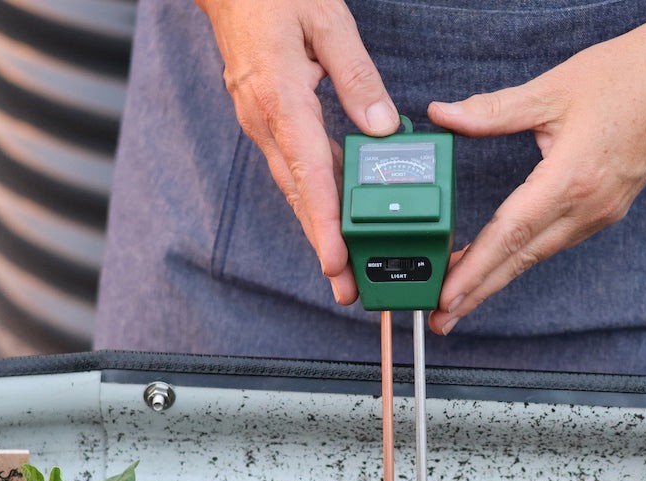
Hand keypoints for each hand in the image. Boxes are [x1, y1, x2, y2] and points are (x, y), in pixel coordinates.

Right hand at [195, 0, 398, 304]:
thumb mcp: (327, 20)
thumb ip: (357, 76)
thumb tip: (383, 129)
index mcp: (281, 98)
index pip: (308, 172)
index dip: (324, 222)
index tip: (335, 261)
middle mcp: (265, 121)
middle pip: (300, 196)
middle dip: (323, 246)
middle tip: (347, 290)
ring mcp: (262, 125)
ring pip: (296, 188)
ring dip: (318, 230)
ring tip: (344, 271)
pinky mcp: (267, 123)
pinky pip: (294, 169)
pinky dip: (315, 200)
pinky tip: (336, 221)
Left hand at [425, 25, 645, 334]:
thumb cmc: (622, 77)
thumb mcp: (549, 90)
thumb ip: (492, 111)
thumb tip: (444, 113)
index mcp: (570, 179)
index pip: (511, 235)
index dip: (475, 270)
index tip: (446, 296)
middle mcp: (588, 207)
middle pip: (521, 260)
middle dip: (478, 292)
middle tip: (441, 319)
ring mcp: (601, 213)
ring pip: (539, 254)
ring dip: (498, 275)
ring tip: (461, 295)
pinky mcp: (608, 210)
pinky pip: (558, 241)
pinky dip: (524, 255)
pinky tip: (503, 261)